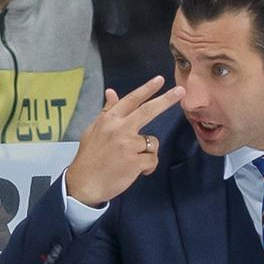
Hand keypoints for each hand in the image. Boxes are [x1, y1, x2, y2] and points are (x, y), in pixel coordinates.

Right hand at [64, 76, 184, 207]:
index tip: (160, 79)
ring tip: (131, 161)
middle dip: (166, 100)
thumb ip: (107, 111)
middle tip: (181, 91)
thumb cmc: (89, 158)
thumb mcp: (94, 130)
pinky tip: (134, 171)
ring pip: (152, 142)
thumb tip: (111, 92)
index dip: (146, 89)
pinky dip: (147, 167)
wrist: (83, 184)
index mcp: (109, 120)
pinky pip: (152, 160)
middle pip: (148, 111)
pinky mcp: (135, 162)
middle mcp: (119, 129)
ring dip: (147, 153)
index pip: (131, 100)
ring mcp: (128, 145)